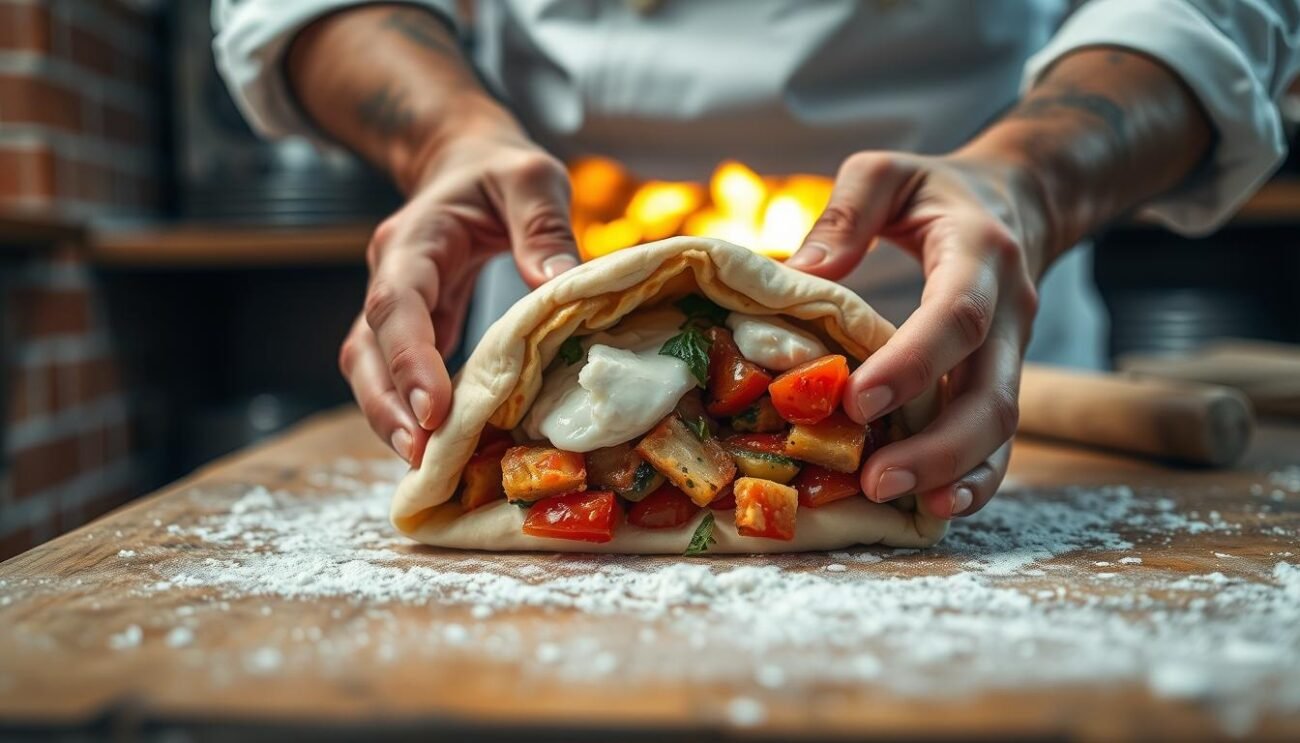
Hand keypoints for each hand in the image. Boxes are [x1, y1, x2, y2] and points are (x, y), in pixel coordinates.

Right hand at [341, 131, 578, 464]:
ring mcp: (395, 307)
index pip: (396, 303)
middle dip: (387, 407)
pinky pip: (397, 377)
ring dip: (390, 419)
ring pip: (369, 371)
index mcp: (414, 240)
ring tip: (426, 466)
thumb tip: (561, 286)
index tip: (433, 410)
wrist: (466, 162)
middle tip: (423, 457)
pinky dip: (411, 413)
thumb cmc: (500, 172)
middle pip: (366, 350)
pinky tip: (443, 446)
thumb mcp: (532, 178)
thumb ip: (544, 225)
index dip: (409, 359)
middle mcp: (390, 277)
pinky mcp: (412, 331)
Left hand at [786, 151, 1048, 519]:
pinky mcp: (1002, 379)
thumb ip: (847, 210)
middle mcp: (1010, 309)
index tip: (858, 400)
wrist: (1018, 201)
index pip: (959, 315)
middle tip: (875, 480)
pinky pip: (999, 439)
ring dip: (954, 472)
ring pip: (1001, 427)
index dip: (914, 362)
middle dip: (938, 446)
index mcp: (980, 252)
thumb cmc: (937, 191)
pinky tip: (935, 507)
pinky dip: (974, 478)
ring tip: (895, 500)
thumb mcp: (889, 171)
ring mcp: (1014, 351)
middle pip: (991, 392)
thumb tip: (800, 274)